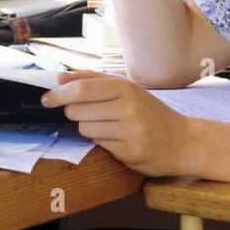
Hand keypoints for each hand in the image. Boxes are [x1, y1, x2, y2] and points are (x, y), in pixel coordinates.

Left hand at [41, 69, 192, 176]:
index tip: (46, 99)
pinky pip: (100, 145)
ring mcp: (131, 130)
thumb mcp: (127, 89)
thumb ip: (93, 80)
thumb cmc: (151, 113)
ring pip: (86, 129)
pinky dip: (103, 142)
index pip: (82, 89)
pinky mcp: (131, 152)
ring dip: (89, 128)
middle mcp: (129, 106)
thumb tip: (60, 78)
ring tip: (108, 126)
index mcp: (126, 87)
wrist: (183, 141)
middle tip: (88, 113)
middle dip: (74, 112)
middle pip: (78, 110)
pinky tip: (119, 139)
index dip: (58, 94)